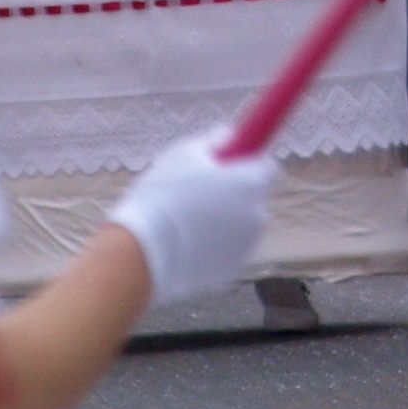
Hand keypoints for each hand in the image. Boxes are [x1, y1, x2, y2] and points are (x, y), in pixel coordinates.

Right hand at [112, 135, 278, 303]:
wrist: (141, 253)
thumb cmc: (162, 195)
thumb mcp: (184, 153)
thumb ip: (215, 141)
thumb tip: (231, 137)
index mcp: (250, 183)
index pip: (266, 166)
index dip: (247, 162)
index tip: (230, 163)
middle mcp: (257, 215)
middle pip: (253, 198)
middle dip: (234, 193)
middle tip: (201, 192)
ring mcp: (245, 247)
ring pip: (240, 226)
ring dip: (224, 221)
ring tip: (186, 221)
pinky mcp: (230, 271)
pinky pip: (226, 251)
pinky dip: (213, 246)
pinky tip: (185, 244)